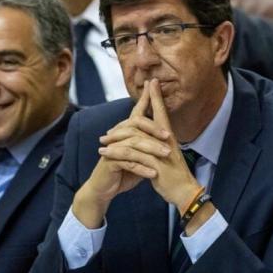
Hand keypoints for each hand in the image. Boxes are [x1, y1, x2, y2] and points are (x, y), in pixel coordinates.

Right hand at [71, 81, 171, 227]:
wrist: (103, 189)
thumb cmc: (123, 172)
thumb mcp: (141, 158)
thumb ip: (150, 146)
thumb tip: (167, 136)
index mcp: (126, 134)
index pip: (137, 113)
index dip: (144, 98)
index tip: (152, 83)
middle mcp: (118, 137)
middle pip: (136, 125)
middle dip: (153, 129)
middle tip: (169, 136)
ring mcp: (112, 149)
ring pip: (134, 144)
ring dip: (151, 149)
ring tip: (166, 155)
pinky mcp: (109, 162)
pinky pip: (128, 162)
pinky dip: (142, 168)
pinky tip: (153, 174)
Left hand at [101, 80, 214, 235]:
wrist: (184, 190)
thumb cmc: (173, 172)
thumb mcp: (166, 154)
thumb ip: (158, 143)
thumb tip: (149, 135)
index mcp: (168, 136)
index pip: (161, 111)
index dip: (156, 96)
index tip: (152, 81)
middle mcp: (165, 140)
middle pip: (144, 121)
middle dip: (126, 118)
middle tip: (112, 123)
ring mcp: (159, 152)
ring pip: (133, 138)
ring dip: (115, 138)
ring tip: (102, 142)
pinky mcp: (154, 165)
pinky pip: (131, 156)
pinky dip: (116, 154)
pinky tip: (105, 155)